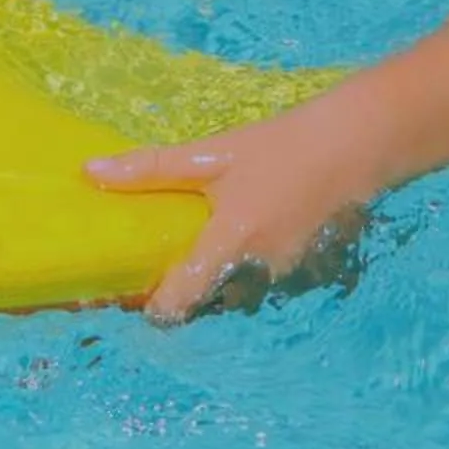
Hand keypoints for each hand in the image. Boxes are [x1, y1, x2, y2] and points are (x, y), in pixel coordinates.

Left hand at [84, 82, 402, 321]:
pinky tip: (257, 234)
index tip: (139, 289)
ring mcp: (286, 278)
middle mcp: (258, 272)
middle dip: (189, 288)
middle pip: (207, 303)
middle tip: (175, 255)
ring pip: (238, 296)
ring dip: (223, 280)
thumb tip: (91, 173)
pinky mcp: (308, 275)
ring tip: (217, 240)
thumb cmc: (280, 146)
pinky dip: (254, 271)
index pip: (178, 303)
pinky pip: (268, 286)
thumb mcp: (213, 155)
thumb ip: (151, 170)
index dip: (153, 305)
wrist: (357, 144)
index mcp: (228, 244)